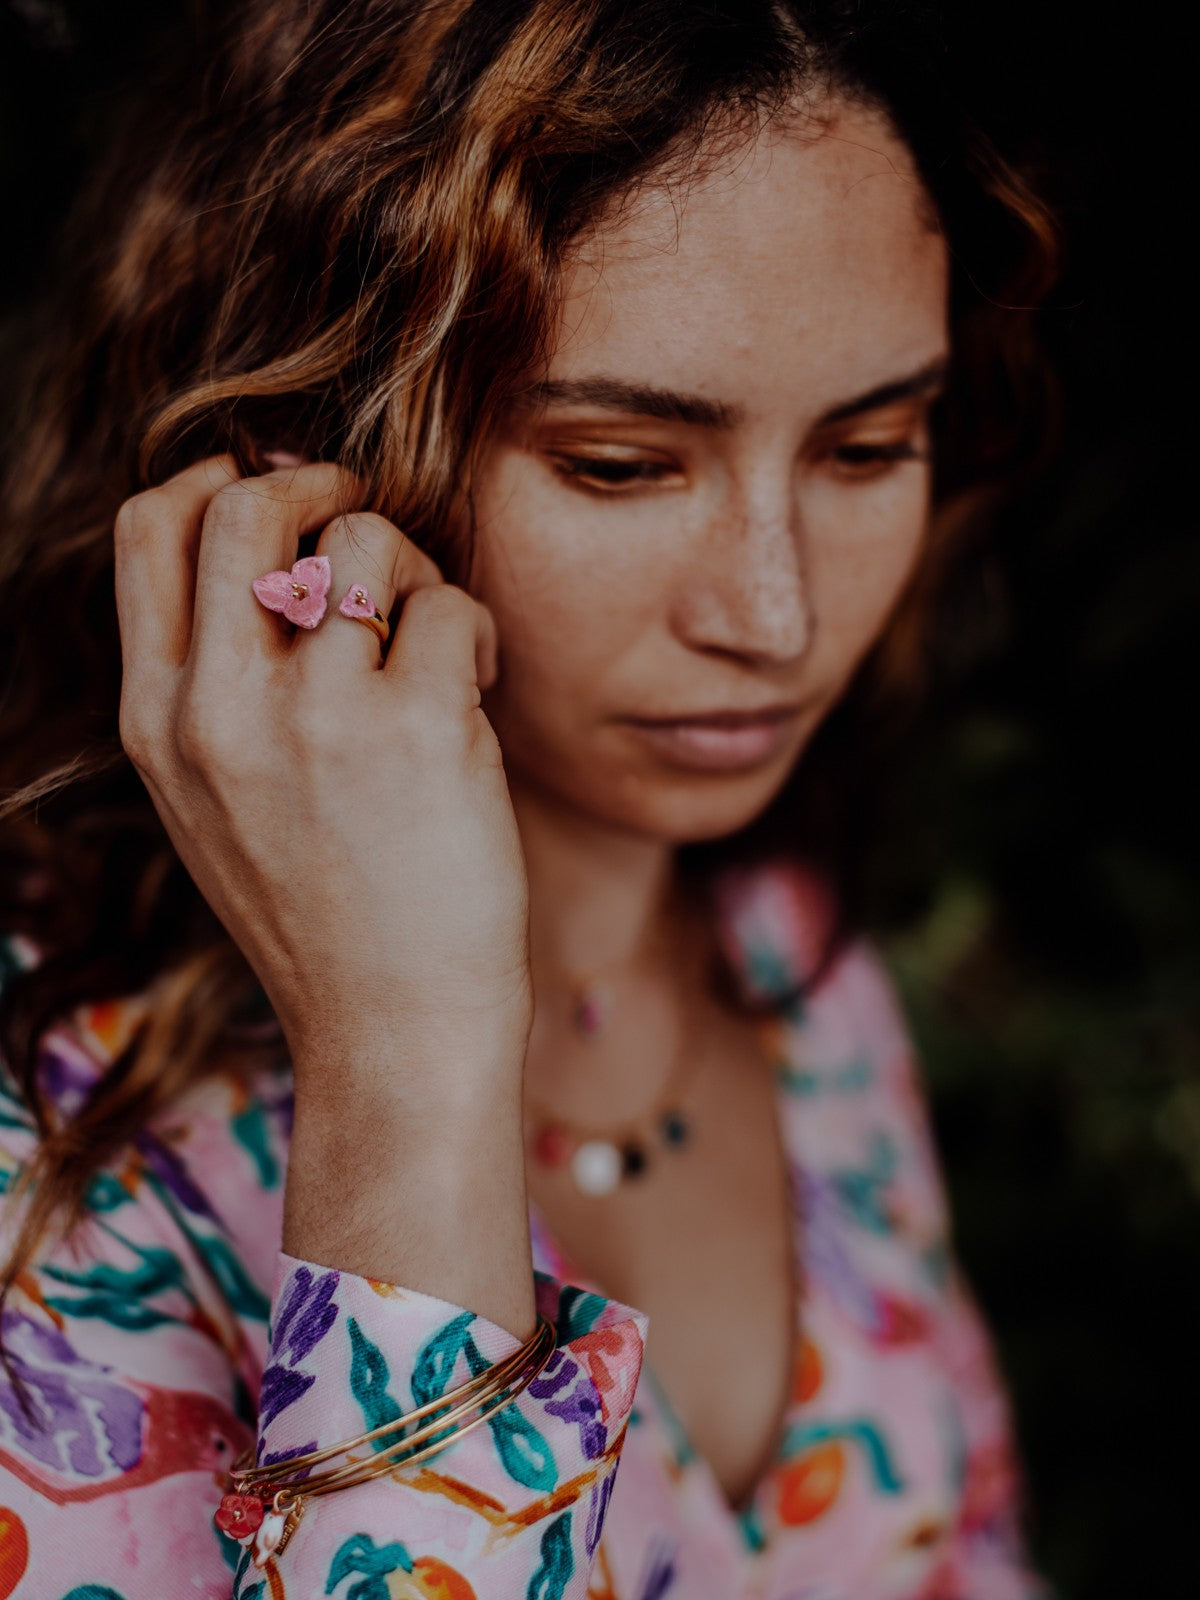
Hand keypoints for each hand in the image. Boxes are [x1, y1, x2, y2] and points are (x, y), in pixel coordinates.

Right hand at [113, 456, 532, 1110]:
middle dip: (317, 485)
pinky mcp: (417, 730)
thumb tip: (271, 549)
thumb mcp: (215, 803)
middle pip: (245, 502)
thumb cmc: (321, 915)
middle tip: (367, 519)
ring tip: (433, 637)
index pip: (148, 528)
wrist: (392, 1031)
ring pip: (365, 537)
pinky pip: (449, 605)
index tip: (279, 494)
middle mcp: (220, 707)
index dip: (216, 479)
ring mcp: (316, 715)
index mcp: (158, 722)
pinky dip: (473, 629)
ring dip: (413, 566)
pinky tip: (476, 686)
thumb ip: (215, 685)